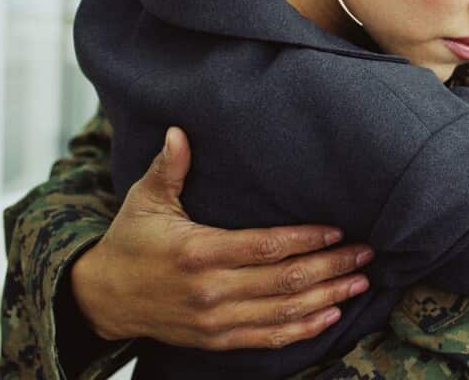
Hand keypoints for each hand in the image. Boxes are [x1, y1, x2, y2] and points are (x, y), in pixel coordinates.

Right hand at [70, 127, 373, 349]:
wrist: (102, 298)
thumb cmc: (131, 241)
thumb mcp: (146, 200)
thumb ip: (170, 166)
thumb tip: (180, 130)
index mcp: (198, 251)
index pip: (265, 246)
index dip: (306, 239)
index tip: (338, 229)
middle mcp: (210, 290)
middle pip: (284, 281)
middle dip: (331, 267)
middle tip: (366, 254)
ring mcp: (214, 320)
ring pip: (283, 312)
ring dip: (327, 297)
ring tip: (361, 282)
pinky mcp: (216, 339)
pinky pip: (267, 339)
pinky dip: (303, 329)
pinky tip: (331, 315)